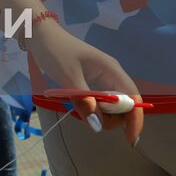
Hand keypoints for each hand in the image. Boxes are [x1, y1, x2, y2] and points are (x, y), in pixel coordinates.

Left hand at [27, 24, 144, 144]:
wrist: (40, 35)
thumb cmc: (55, 52)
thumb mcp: (69, 78)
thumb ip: (84, 101)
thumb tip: (99, 126)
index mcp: (111, 70)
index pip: (133, 97)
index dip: (136, 119)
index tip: (130, 139)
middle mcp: (111, 75)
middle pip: (124, 105)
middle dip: (112, 118)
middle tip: (90, 119)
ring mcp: (102, 79)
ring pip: (111, 106)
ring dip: (101, 114)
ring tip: (80, 110)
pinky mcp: (92, 82)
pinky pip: (100, 101)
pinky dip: (93, 109)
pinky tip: (80, 107)